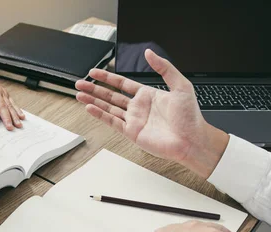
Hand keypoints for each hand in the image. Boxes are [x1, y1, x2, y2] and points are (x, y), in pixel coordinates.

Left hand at [0, 57, 24, 130]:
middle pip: (1, 105)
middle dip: (6, 117)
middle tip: (9, 127)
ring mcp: (1, 91)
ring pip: (9, 104)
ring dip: (14, 115)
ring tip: (18, 125)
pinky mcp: (5, 92)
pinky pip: (12, 101)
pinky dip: (18, 109)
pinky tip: (22, 116)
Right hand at [75, 49, 228, 177]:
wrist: (192, 139)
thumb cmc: (190, 116)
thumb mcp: (181, 85)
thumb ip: (164, 68)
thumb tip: (150, 53)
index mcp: (148, 95)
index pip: (122, 84)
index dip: (107, 77)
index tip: (94, 72)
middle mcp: (138, 107)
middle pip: (110, 95)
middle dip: (94, 89)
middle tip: (80, 83)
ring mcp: (134, 120)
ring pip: (108, 108)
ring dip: (93, 101)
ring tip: (79, 94)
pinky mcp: (132, 132)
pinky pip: (112, 121)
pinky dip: (100, 115)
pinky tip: (89, 108)